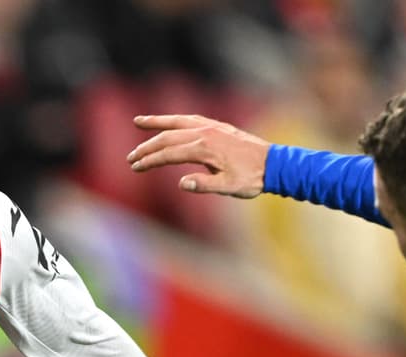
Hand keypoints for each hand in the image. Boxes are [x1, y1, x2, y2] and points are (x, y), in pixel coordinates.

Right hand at [128, 114, 271, 197]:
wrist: (274, 163)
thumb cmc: (252, 178)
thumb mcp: (229, 188)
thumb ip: (205, 185)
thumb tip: (181, 183)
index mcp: (204, 149)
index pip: (168, 153)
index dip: (150, 160)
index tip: (136, 167)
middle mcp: (204, 133)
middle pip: (168, 137)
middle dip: (147, 147)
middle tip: (131, 158)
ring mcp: (211, 127)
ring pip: (177, 122)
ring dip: (156, 124)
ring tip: (138, 122)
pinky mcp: (217, 126)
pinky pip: (190, 119)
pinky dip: (175, 120)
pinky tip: (168, 122)